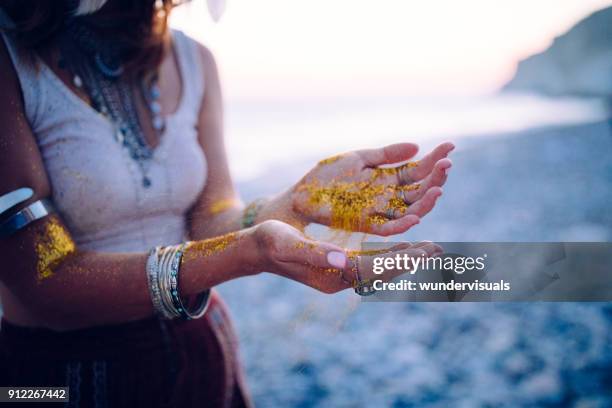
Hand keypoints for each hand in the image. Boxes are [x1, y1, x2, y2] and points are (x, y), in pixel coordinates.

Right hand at [250, 220, 441, 293]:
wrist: (256, 249)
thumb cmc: (269, 242)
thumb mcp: (288, 243)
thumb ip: (314, 252)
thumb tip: (342, 258)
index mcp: (330, 276)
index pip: (373, 271)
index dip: (399, 261)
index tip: (424, 252)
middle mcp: (339, 279)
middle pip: (382, 273)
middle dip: (410, 261)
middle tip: (439, 250)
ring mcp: (339, 274)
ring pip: (379, 268)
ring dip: (404, 259)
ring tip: (430, 248)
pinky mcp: (338, 266)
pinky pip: (370, 262)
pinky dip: (389, 255)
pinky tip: (403, 247)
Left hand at [283, 142, 453, 235]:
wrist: (301, 194)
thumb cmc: (327, 177)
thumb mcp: (360, 158)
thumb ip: (387, 154)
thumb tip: (417, 146)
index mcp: (388, 179)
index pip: (418, 170)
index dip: (435, 159)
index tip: (451, 146)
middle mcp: (388, 197)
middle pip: (419, 190)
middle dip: (435, 178)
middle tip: (447, 164)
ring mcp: (379, 211)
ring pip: (410, 210)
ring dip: (426, 202)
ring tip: (439, 188)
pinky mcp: (365, 224)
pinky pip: (389, 227)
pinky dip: (404, 224)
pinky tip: (417, 216)